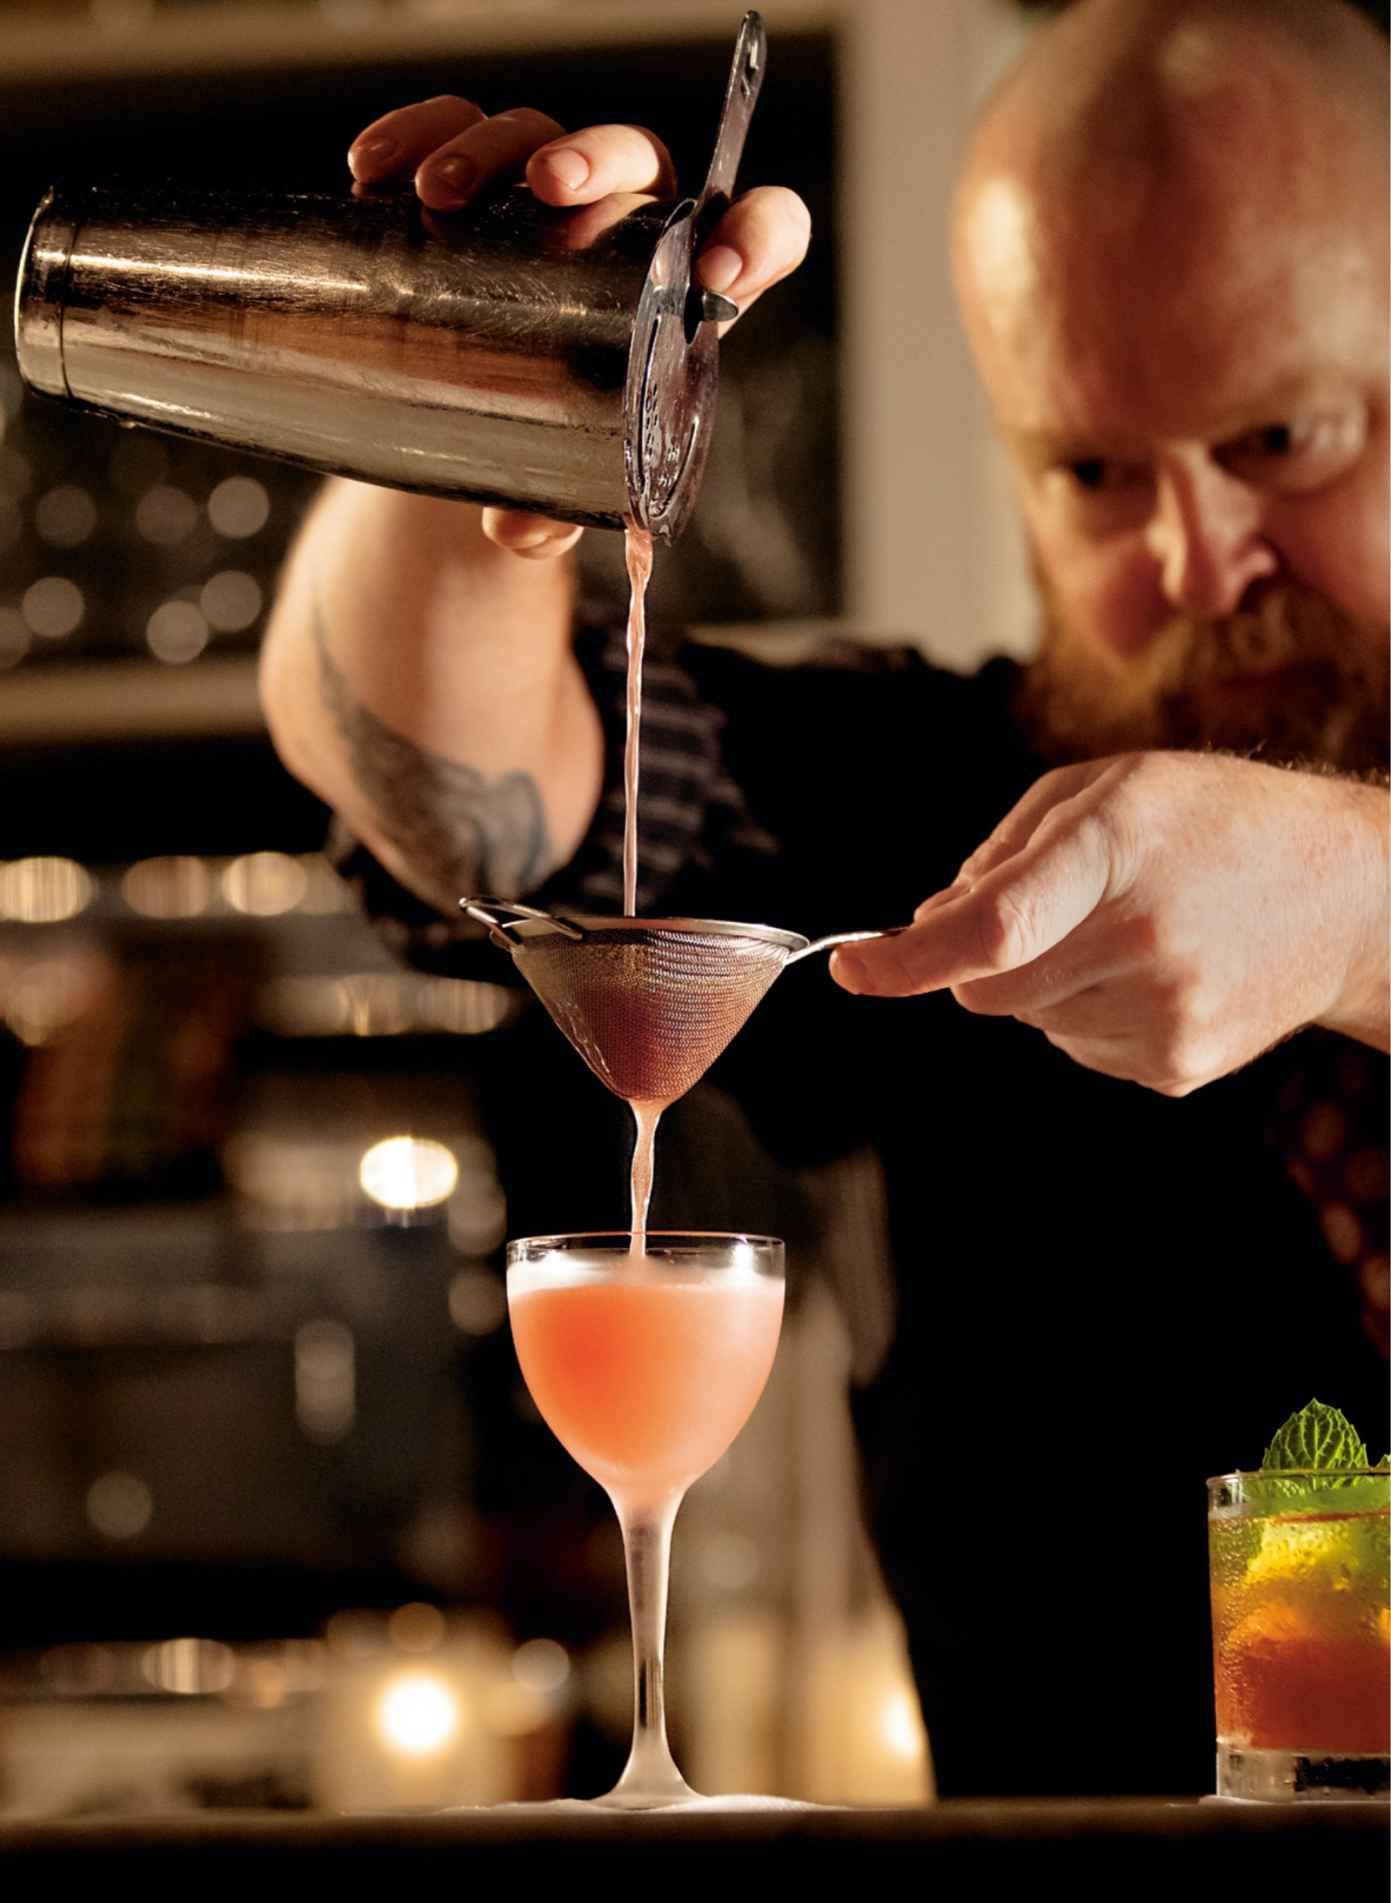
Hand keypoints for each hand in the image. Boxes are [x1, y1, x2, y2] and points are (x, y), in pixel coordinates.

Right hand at [346, 95, 810, 560]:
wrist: (466, 424)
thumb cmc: (548, 448)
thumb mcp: (561, 486)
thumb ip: (554, 514)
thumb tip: (520, 531)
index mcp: (686, 289)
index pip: (761, 232)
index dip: (760, 234)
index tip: (721, 271)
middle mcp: (624, 220)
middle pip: (634, 158)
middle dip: (598, 158)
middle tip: (550, 189)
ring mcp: (541, 190)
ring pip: (532, 134)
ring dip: (487, 149)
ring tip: (436, 197)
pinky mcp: (466, 176)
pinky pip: (444, 130)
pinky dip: (411, 138)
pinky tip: (373, 171)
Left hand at [830, 753, 1389, 1093]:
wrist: (1345, 895)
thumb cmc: (1208, 822)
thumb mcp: (1103, 790)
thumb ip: (999, 857)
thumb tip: (922, 930)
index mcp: (1113, 849)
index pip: (990, 930)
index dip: (906, 962)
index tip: (851, 969)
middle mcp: (1139, 940)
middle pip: (985, 990)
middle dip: (983, 959)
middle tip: (1050, 912)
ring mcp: (1162, 1015)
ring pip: (1028, 1021)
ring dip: (1044, 982)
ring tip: (1129, 931)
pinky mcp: (1173, 1067)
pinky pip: (1075, 1047)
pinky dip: (1087, 1011)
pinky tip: (1154, 970)